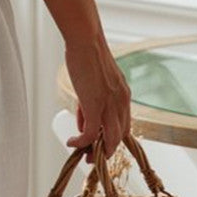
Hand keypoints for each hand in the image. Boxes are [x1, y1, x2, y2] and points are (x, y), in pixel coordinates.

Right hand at [64, 33, 131, 162]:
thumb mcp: (95, 81)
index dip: (112, 137)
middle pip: (119, 137)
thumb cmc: (88, 55)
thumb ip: (92, 101)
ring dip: (95, 150)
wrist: (86, 41)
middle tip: (91, 155)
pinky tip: (72, 142)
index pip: (124, 125)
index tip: (99, 142)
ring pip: (109, 140)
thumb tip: (84, 119)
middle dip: (105, 149)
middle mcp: (121, 102)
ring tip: (83, 154)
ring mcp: (110, 105)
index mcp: (124, 95)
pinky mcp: (95, 106)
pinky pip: (91, 134)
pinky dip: (81, 142)